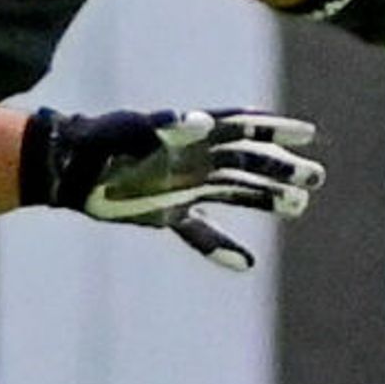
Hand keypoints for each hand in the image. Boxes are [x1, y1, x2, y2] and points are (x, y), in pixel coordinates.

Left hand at [21, 108, 323, 272]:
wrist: (67, 168)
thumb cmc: (99, 140)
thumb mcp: (132, 129)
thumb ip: (168, 125)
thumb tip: (201, 119)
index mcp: (191, 134)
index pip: (242, 128)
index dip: (275, 129)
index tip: (308, 133)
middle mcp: (194, 159)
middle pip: (248, 163)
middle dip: (282, 170)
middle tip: (317, 178)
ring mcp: (183, 186)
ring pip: (235, 194)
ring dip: (265, 201)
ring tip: (299, 208)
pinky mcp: (165, 213)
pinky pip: (200, 232)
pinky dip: (220, 247)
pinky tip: (246, 264)